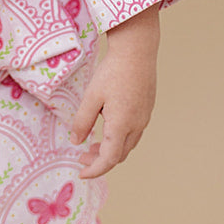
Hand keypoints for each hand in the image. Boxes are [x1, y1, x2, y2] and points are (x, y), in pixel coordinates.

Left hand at [69, 10, 158, 178]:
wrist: (137, 51)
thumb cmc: (113, 71)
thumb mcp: (91, 97)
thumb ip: (82, 121)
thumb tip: (77, 142)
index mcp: (122, 125)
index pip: (109, 159)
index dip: (95, 170)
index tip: (81, 173)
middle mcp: (137, 125)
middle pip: (120, 155)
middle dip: (100, 161)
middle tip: (81, 157)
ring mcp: (144, 117)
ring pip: (128, 145)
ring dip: (110, 150)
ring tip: (91, 145)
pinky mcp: (147, 109)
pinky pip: (133, 133)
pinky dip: (118, 139)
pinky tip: (106, 128)